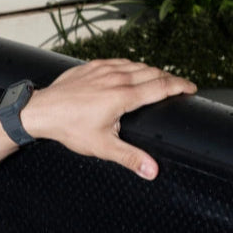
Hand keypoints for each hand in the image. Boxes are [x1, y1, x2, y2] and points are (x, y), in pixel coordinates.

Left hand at [22, 59, 196, 179]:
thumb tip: (152, 171)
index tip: (192, 88)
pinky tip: (132, 71)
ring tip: (159, 79)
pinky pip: (119, 61)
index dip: (180, 86)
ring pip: (136, 65)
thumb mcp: (102, 147)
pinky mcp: (92, 65)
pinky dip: (131, 65)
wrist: (40, 111)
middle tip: (179, 85)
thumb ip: (130, 157)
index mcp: (123, 96)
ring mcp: (103, 69)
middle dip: (169, 78)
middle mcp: (116, 78)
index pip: (161, 86)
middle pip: (152, 72)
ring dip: (151, 71)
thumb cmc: (69, 128)